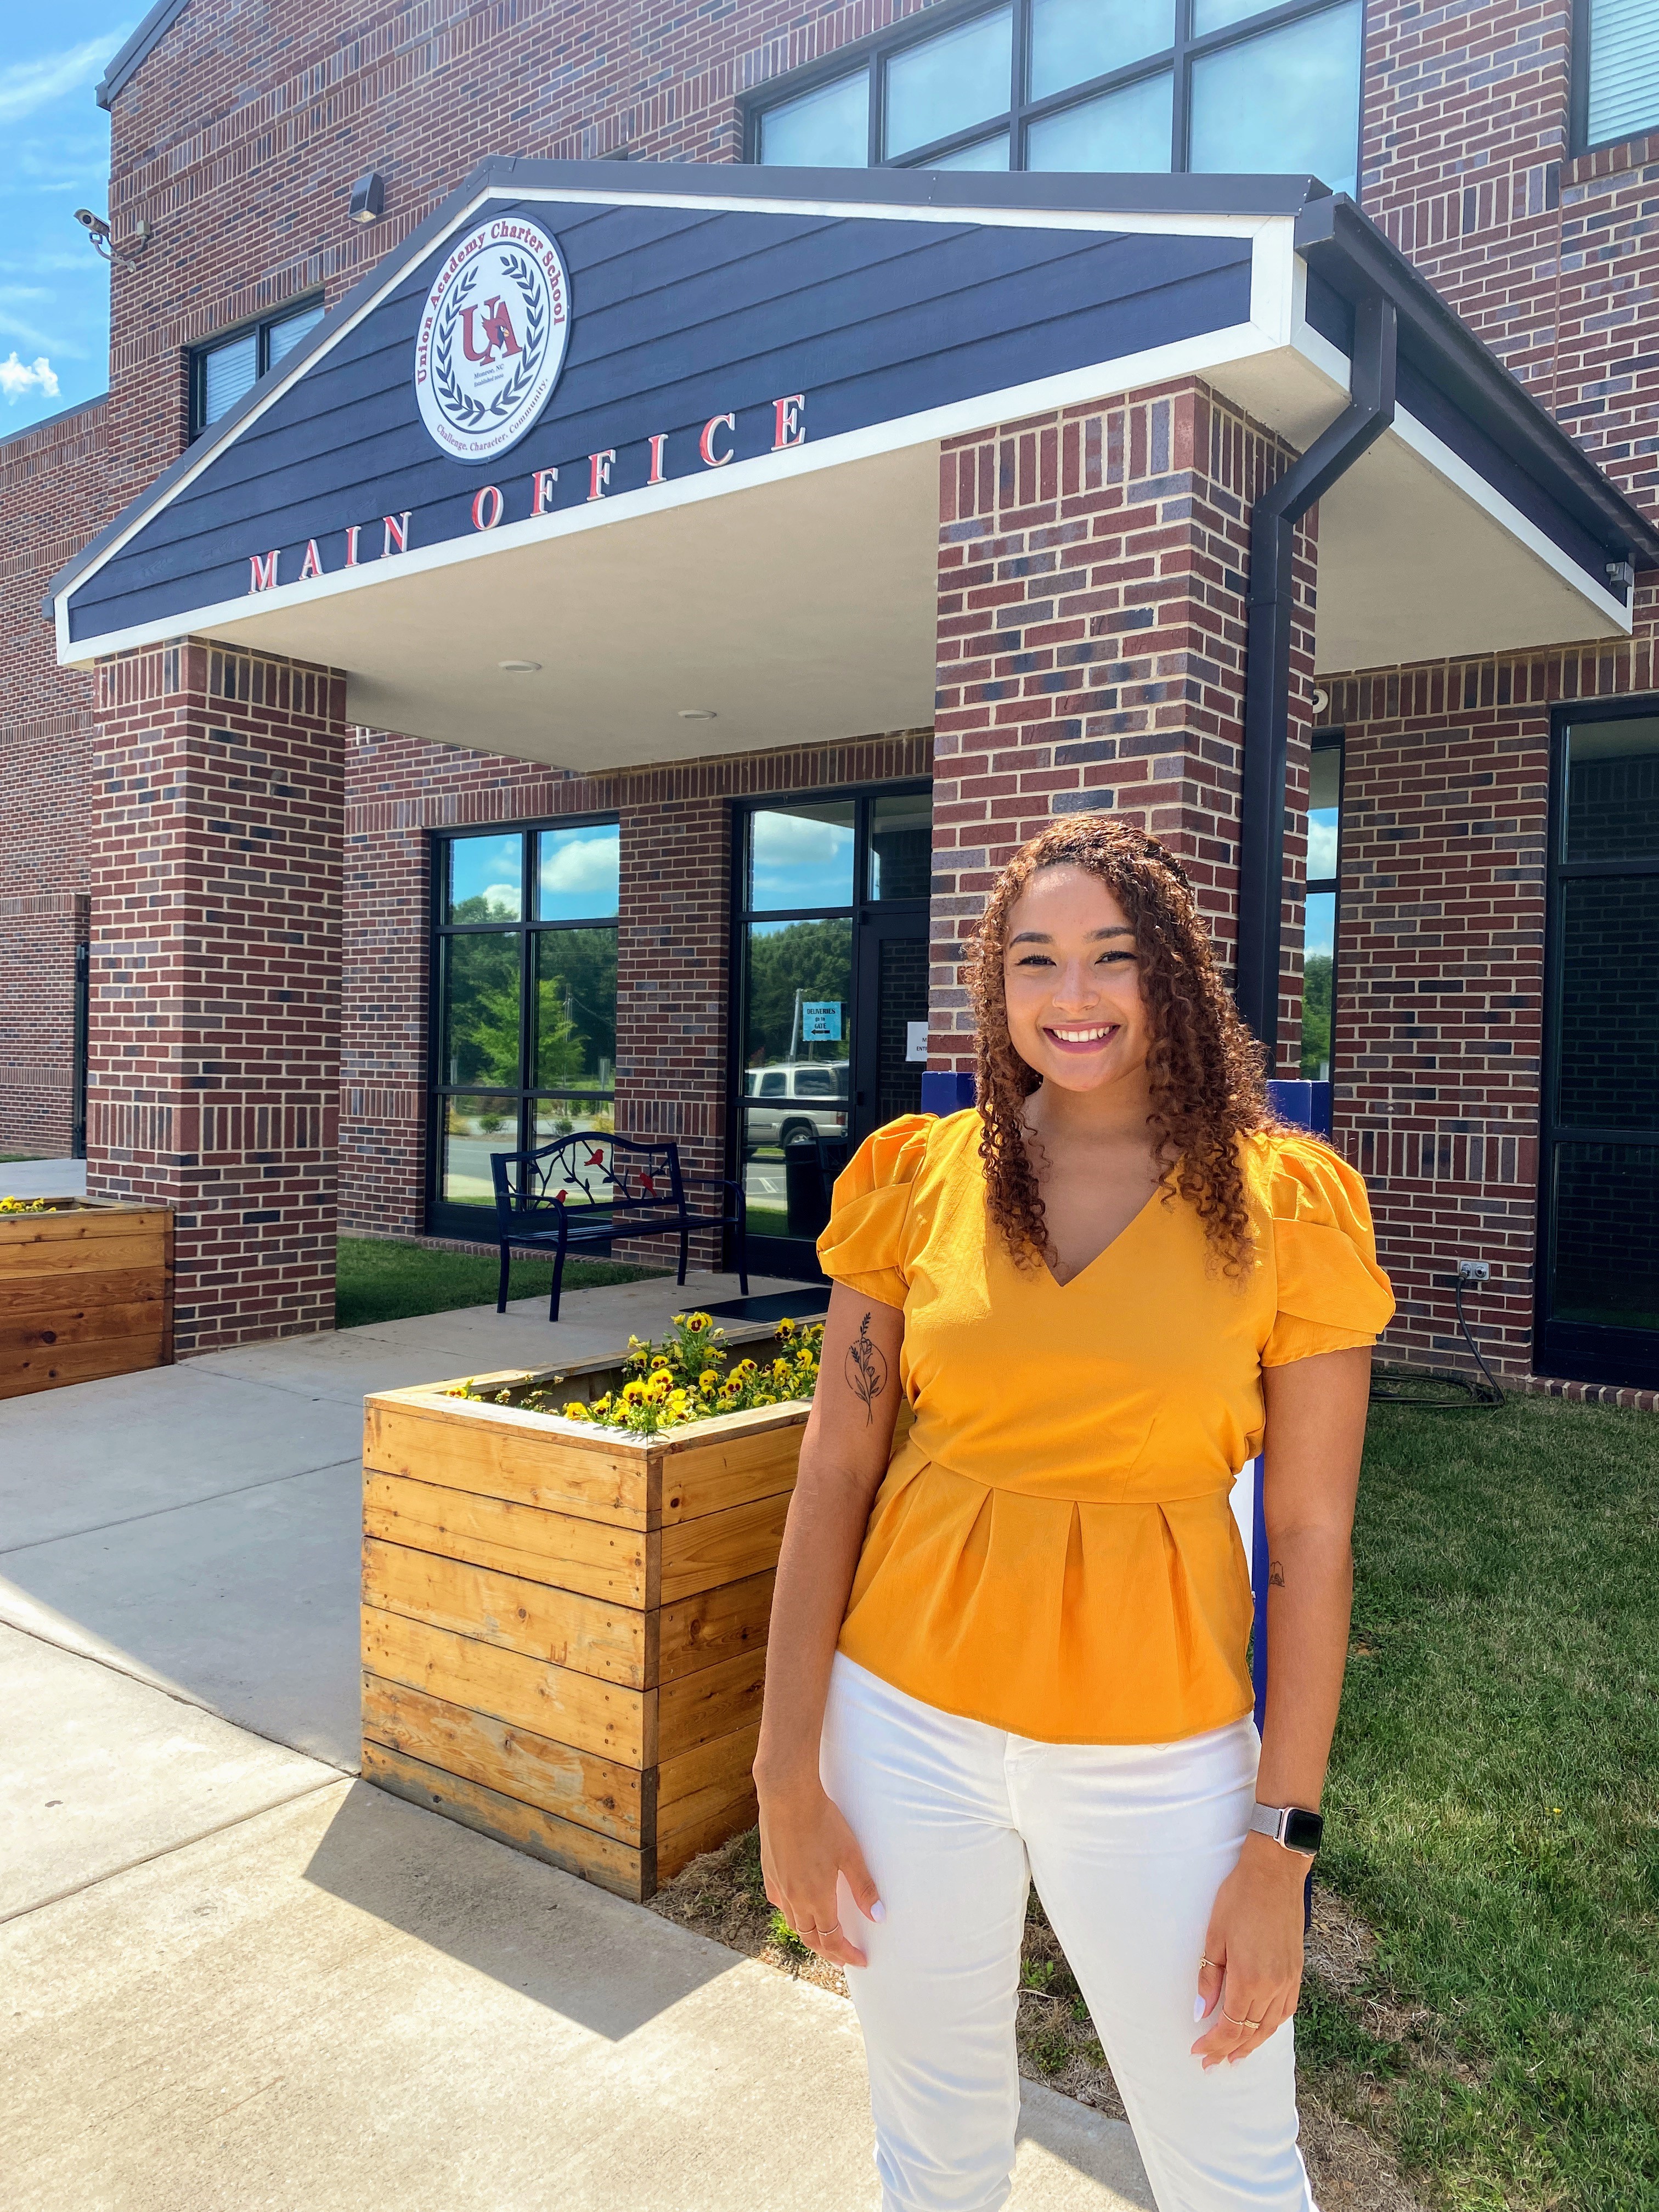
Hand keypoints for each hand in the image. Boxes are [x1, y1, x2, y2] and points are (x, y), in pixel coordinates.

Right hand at [756, 1769, 884, 1970]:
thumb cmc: (823, 1822)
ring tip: (821, 1936)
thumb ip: (863, 1887)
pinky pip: (779, 1903)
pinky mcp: (769, 1871)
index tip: (859, 1961)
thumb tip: (877, 1916)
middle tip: (841, 1958)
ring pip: (793, 1922)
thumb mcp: (850, 1854)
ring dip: (809, 1934)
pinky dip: (791, 1912)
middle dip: (828, 1951)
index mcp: (816, 1898)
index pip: (832, 1940)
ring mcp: (779, 1885)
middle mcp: (794, 1898)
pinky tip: (796, 1906)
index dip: (846, 1954)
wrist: (788, 1797)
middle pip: (811, 1938)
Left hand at [1190, 1833, 1307, 2067]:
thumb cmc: (1239, 1899)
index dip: (1214, 2044)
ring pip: (1271, 2025)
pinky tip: (1263, 2028)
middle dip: (1231, 2050)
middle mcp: (1273, 1986)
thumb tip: (1201, 2013)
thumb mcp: (1215, 1936)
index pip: (1231, 2026)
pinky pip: (1286, 2010)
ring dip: (1253, 2043)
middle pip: (1252, 2032)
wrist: (1275, 1874)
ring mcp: (1289, 1980)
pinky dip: (1272, 2025)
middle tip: (1213, 2064)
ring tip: (1236, 2055)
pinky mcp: (1297, 1971)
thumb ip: (1209, 1978)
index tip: (1199, 2053)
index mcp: (1249, 1979)